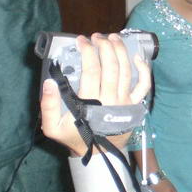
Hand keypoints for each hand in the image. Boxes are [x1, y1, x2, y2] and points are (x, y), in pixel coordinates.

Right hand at [40, 33, 151, 155]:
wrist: (99, 155)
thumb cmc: (75, 137)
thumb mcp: (53, 127)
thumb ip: (48, 105)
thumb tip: (49, 82)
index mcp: (91, 103)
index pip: (92, 70)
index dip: (88, 52)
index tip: (81, 40)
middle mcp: (111, 99)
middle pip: (111, 66)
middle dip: (104, 47)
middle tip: (97, 37)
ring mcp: (125, 102)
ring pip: (126, 71)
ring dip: (121, 51)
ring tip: (113, 38)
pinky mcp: (135, 105)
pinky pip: (144, 86)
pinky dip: (143, 70)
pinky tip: (136, 57)